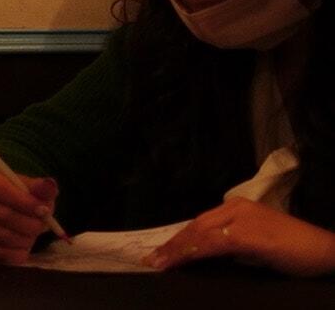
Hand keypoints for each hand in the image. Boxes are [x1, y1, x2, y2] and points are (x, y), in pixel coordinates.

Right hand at [0, 169, 58, 264]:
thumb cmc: (4, 193)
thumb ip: (36, 186)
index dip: (26, 202)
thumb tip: (50, 185)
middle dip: (31, 222)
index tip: (44, 210)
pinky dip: (20, 252)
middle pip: (5, 215)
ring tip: (32, 231)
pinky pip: (5, 255)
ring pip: (6, 236)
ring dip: (28, 237)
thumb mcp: (18, 185)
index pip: (2, 190)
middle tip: (41, 223)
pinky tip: (23, 244)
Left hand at [146, 198, 334, 275]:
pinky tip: (182, 259)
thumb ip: (235, 244)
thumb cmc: (297, 250)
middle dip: (172, 244)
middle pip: (195, 226)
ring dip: (178, 249)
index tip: (162, 252)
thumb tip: (212, 254)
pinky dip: (195, 251)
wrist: (326, 249)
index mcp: (237, 208)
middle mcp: (236, 208)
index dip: (179, 238)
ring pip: (200, 233)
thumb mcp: (258, 244)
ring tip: (160, 262)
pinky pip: (214, 243)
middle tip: (152, 259)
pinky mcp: (250, 235)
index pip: (200, 223)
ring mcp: (242, 220)